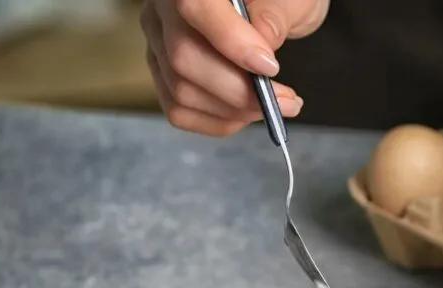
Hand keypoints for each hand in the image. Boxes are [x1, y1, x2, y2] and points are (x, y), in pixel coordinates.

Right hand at [140, 0, 329, 135]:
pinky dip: (219, 121)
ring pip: (181, 91)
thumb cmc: (274, 3)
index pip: (195, 7)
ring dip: (234, 111)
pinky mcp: (163, 77)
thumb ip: (274, 15)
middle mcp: (163, 12)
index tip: (268, 67)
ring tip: (274, 106)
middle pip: (184, 58)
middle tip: (285, 101)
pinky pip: (180, 112)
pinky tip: (247, 114)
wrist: (267, 11)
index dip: (230, 40)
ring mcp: (158, 46)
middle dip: (238, 91)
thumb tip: (263, 42)